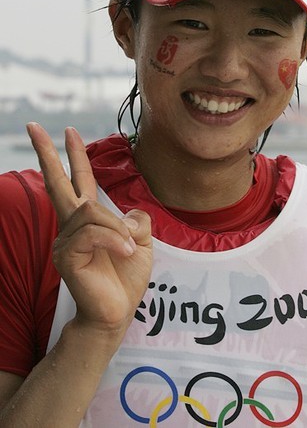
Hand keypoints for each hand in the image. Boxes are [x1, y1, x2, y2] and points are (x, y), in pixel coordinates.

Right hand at [26, 123, 152, 333]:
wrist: (117, 312)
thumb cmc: (126, 278)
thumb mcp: (142, 241)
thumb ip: (137, 219)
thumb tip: (128, 212)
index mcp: (89, 219)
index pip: (79, 180)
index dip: (74, 156)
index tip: (68, 131)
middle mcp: (72, 226)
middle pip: (57, 182)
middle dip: (46, 152)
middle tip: (32, 125)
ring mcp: (66, 240)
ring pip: (92, 211)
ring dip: (117, 228)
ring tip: (128, 248)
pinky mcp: (66, 255)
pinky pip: (93, 232)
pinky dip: (115, 240)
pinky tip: (124, 252)